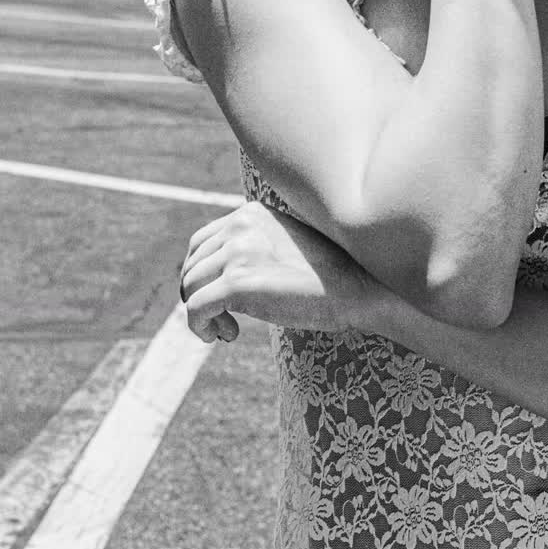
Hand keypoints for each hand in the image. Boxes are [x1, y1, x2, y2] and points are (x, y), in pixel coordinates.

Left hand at [177, 201, 376, 343]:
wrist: (357, 287)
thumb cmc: (328, 274)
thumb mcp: (285, 245)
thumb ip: (254, 246)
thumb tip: (222, 274)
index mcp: (250, 213)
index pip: (200, 242)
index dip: (200, 275)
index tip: (218, 299)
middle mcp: (239, 226)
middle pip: (191, 266)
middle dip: (199, 296)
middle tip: (223, 320)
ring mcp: (237, 252)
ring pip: (189, 288)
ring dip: (202, 315)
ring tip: (227, 329)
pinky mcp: (237, 283)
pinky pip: (195, 309)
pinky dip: (201, 327)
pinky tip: (227, 335)